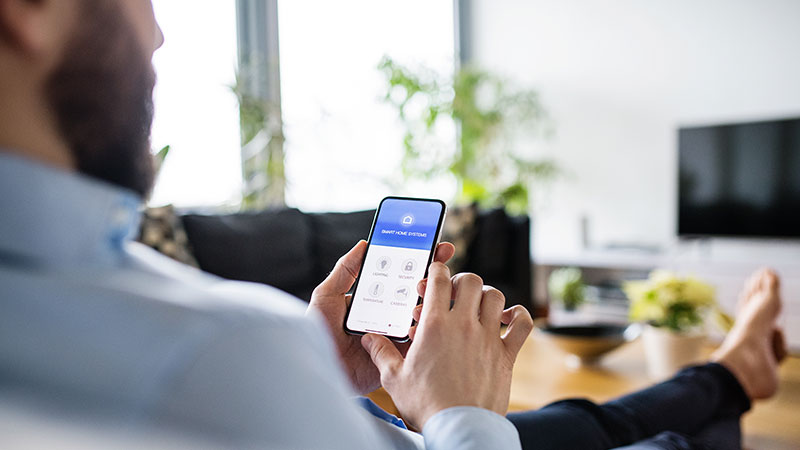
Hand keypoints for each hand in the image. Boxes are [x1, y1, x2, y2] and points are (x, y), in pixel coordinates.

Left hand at [307, 240, 455, 394]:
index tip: (436, 246)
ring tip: (424, 289)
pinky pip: (419, 341)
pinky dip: (425, 328)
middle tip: (440, 262)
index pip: (402, 276)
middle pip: (419, 293)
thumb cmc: (318, 332)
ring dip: (431, 299)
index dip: (421, 261)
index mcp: (377, 299)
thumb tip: (364, 244)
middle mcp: (390, 315)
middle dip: (435, 276)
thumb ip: (344, 270)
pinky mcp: (400, 355)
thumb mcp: (327, 296)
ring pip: (423, 314)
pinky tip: (418, 317)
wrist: (319, 367)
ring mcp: (397, 334)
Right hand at [361, 264, 532, 429]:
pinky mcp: (505, 354)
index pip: (439, 279)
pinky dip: (518, 315)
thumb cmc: (426, 405)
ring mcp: (488, 338)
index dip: (437, 270)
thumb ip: (382, 353)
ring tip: (477, 305)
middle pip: (471, 281)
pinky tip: (507, 318)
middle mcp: (464, 325)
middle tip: (454, 294)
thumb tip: (368, 338)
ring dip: (486, 295)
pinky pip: (522, 324)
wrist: (458, 427)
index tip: (434, 275)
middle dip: (461, 282)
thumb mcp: (394, 378)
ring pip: (496, 296)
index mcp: (435, 326)